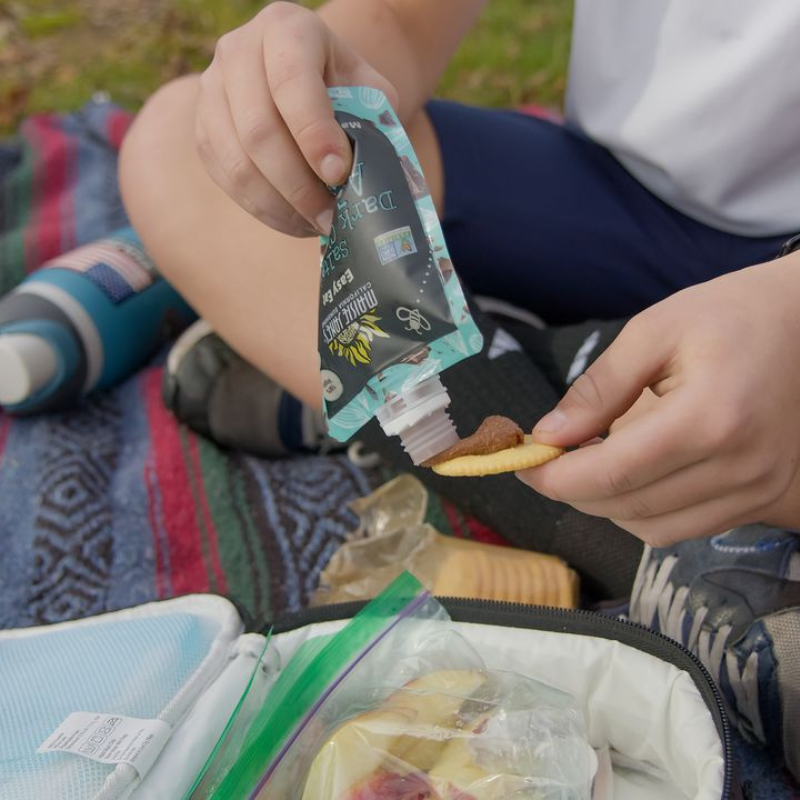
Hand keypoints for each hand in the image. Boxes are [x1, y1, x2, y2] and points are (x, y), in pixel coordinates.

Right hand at [195, 1, 396, 236]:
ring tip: (317, 223)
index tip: (339, 173)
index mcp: (285, 29)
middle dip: (299, 184)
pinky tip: (295, 220)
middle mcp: (237, 51)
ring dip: (281, 205)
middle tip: (331, 216)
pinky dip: (265, 209)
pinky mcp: (202, 131)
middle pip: (259, 130)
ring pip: (238, 162)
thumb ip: (371, 119)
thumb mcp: (367, 87)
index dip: (314, 133)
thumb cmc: (343, 85)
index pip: (292, 81)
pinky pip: (227, 180)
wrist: (306, 76)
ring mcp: (211, 91)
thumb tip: (365, 174)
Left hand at [518, 259, 799, 545]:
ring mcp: (759, 490)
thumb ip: (598, 388)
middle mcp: (740, 467)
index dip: (556, 476)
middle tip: (546, 461)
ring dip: (607, 506)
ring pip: (655, 529)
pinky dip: (645, 512)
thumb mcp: (654, 331)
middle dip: (573, 491)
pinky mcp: (767, 499)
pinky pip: (687, 528)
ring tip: (588, 465)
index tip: (522, 462)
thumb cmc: (729, 314)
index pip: (612, 472)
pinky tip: (632, 476)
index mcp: (709, 418)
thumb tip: (547, 436)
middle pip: (628, 506)